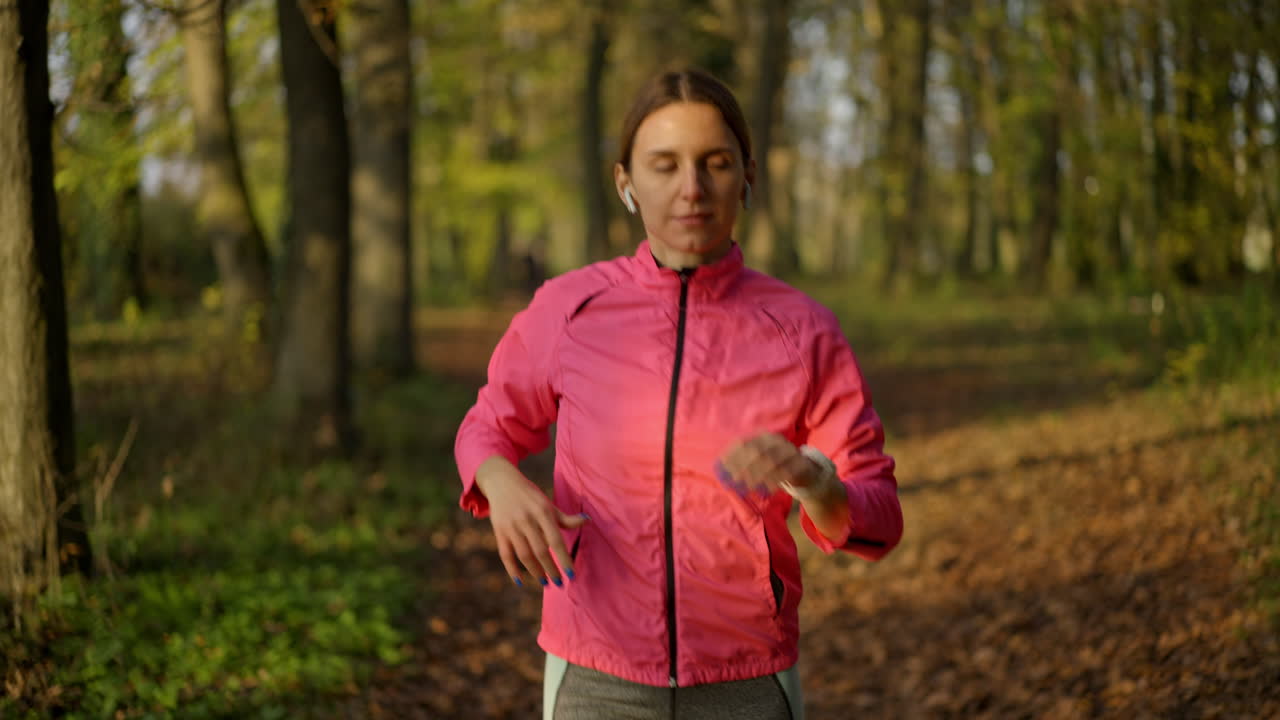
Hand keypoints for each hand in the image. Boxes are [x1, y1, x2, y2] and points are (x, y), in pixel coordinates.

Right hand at [475, 456, 586, 587]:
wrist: (502, 482)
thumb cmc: (530, 496)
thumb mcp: (548, 504)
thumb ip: (565, 518)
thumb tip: (588, 521)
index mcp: (542, 512)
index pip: (556, 540)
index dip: (564, 558)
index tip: (571, 574)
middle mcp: (527, 520)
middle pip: (540, 550)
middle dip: (550, 569)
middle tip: (558, 583)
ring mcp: (511, 527)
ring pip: (524, 555)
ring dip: (535, 572)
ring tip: (544, 582)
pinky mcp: (499, 532)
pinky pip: (505, 555)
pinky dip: (512, 570)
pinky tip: (520, 581)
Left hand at [717, 432, 821, 498]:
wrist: (805, 470)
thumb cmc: (774, 467)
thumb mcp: (758, 462)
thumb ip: (741, 464)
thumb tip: (720, 470)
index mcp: (763, 437)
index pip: (744, 443)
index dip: (732, 455)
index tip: (723, 469)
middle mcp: (777, 441)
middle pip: (757, 451)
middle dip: (744, 466)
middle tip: (736, 480)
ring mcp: (790, 451)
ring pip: (772, 461)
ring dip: (758, 475)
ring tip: (749, 486)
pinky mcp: (801, 463)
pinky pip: (786, 472)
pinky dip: (774, 481)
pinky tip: (766, 489)